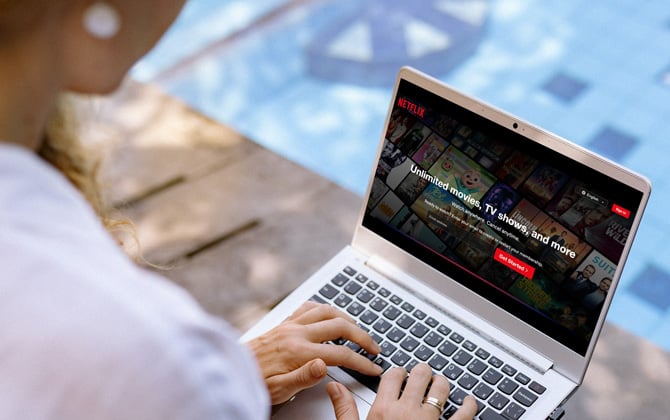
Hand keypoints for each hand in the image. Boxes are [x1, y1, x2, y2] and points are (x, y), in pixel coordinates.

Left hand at [247, 302, 382, 404]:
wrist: (231, 370)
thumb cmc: (254, 382)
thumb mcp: (279, 390)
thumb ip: (303, 377)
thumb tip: (324, 365)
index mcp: (298, 352)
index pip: (340, 354)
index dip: (361, 361)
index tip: (373, 367)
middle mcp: (296, 333)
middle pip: (340, 326)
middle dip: (362, 335)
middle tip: (374, 347)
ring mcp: (290, 325)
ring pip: (326, 311)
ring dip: (347, 318)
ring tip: (358, 329)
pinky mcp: (283, 323)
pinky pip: (308, 307)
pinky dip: (323, 308)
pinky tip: (329, 314)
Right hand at [327, 364, 477, 419]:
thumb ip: (345, 409)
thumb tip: (334, 388)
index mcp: (384, 410)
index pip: (393, 375)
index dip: (398, 371)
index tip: (400, 374)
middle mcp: (408, 411)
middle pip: (419, 375)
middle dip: (422, 372)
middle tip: (422, 374)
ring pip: (441, 388)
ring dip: (442, 383)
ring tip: (441, 384)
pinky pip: (464, 414)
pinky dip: (469, 405)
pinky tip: (470, 401)